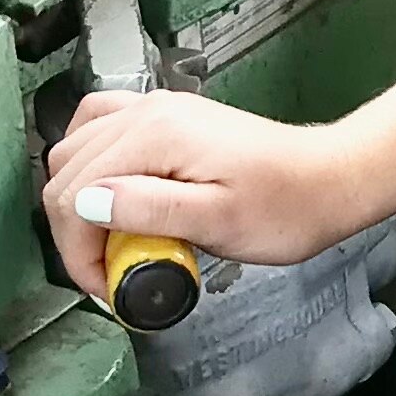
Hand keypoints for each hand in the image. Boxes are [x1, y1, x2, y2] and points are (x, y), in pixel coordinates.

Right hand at [38, 89, 377, 304]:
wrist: (328, 179)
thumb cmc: (285, 207)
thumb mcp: (217, 221)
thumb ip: (147, 209)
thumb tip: (85, 203)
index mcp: (155, 135)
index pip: (73, 192)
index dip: (78, 251)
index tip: (107, 286)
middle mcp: (148, 111)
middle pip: (67, 168)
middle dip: (74, 229)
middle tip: (110, 271)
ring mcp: (157, 109)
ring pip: (77, 147)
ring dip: (79, 196)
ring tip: (112, 239)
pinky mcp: (168, 117)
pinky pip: (103, 130)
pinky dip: (93, 164)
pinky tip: (111, 194)